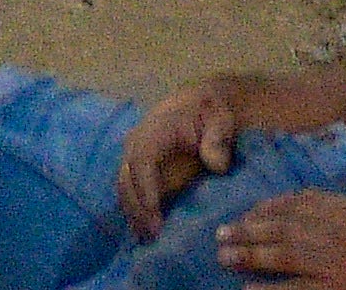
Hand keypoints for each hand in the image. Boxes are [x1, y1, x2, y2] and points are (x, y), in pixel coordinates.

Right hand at [118, 83, 245, 236]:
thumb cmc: (212, 113)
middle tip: (154, 235)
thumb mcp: (221, 120)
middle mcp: (137, 142)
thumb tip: (216, 165)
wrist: (203, 106)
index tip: (155, 215)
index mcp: (155, 129)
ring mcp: (134, 156)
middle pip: (126, 178)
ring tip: (148, 240)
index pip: (142, 160)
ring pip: (124, 188)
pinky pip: (130, 192)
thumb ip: (218, 140)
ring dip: (133, 214)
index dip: (146, 189)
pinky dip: (134, 212)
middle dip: (137, 208)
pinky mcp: (139, 169)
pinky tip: (143, 233)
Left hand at [214, 190, 345, 281]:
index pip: (294, 206)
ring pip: (283, 256)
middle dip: (247, 232)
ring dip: (249, 255)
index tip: (244, 216)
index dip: (263, 211)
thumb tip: (293, 199)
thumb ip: (331, 205)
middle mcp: (337, 234)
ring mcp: (336, 265)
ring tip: (225, 257)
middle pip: (281, 229)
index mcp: (343, 211)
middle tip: (220, 236)